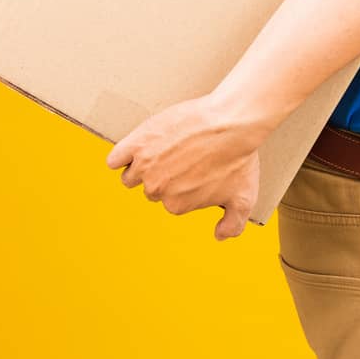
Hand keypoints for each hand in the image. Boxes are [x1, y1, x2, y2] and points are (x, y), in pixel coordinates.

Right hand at [105, 93, 266, 239]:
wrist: (231, 122)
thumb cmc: (239, 157)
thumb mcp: (245, 196)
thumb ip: (233, 224)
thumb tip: (220, 236)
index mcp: (176, 204)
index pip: (168, 200)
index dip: (180, 184)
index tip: (193, 169)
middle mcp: (157, 189)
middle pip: (149, 187)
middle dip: (162, 175)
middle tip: (181, 157)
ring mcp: (144, 166)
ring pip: (130, 174)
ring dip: (141, 165)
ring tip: (161, 150)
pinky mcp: (136, 144)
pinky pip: (115, 159)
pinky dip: (121, 155)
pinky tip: (134, 149)